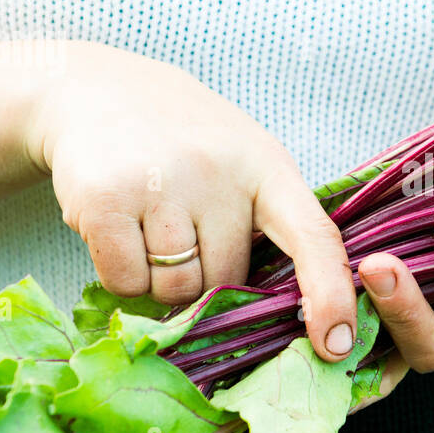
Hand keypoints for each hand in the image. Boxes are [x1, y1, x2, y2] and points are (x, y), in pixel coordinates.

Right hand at [26, 41, 357, 361]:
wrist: (96, 88)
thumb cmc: (185, 141)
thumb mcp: (244, 162)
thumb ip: (267, 225)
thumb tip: (289, 315)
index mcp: (267, 167)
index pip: (313, 238)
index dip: (330, 294)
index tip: (336, 344)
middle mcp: (219, 173)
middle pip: (226, 280)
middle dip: (205, 276)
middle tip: (182, 230)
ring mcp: (161, 183)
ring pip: (175, 290)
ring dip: (161, 280)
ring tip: (149, 226)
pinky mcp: (105, 198)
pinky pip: (125, 282)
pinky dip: (122, 275)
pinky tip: (118, 230)